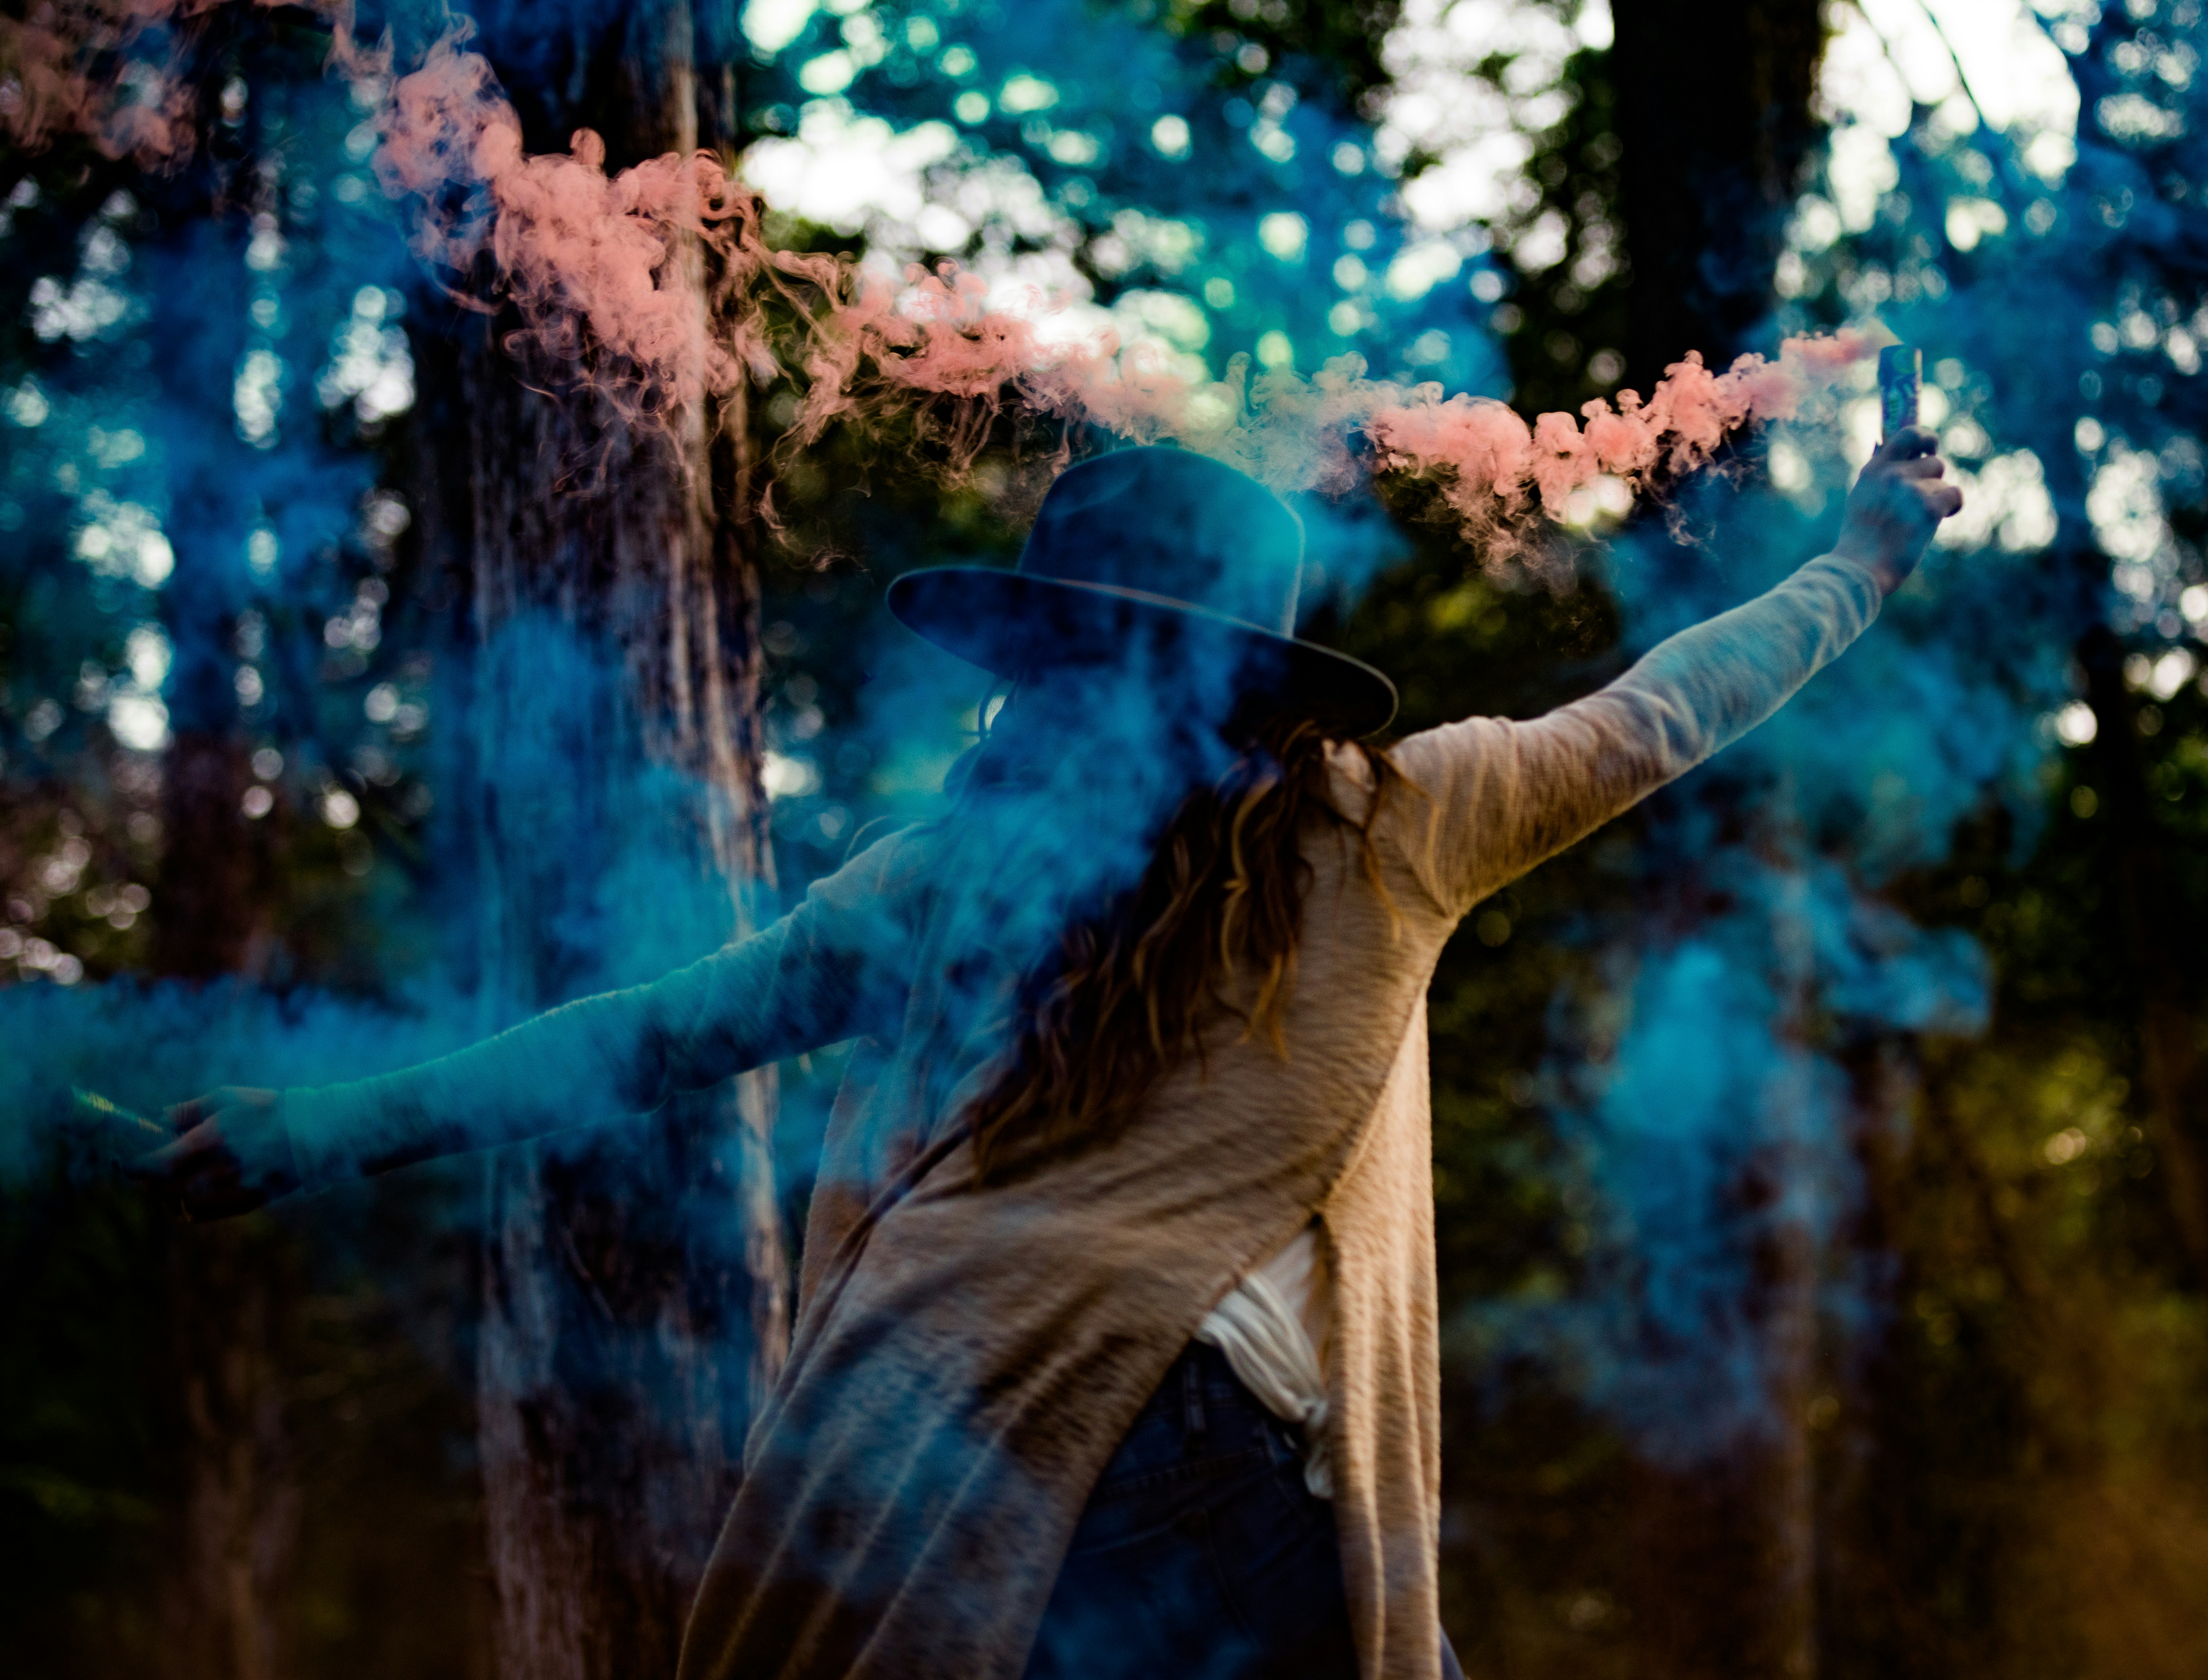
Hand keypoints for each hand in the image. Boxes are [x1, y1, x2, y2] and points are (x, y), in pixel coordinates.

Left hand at [130, 1087, 298, 1220]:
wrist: (315, 1133)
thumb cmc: (268, 1109)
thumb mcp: (228, 1098)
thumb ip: (189, 1110)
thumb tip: (158, 1118)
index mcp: (209, 1140)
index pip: (154, 1165)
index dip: (133, 1168)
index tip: (126, 1164)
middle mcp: (217, 1170)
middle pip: (163, 1190)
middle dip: (150, 1182)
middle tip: (150, 1173)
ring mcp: (232, 1190)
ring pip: (180, 1206)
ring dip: (169, 1198)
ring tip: (172, 1186)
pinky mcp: (247, 1203)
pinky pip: (203, 1216)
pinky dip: (189, 1210)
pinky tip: (192, 1198)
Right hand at [1834, 425, 1963, 593]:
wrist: (1860, 568)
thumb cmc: (1860, 539)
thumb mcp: (1861, 498)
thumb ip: (1879, 475)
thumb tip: (1899, 452)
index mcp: (1873, 470)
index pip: (1908, 434)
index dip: (1926, 437)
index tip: (1930, 448)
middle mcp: (1892, 475)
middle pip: (1934, 462)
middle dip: (1932, 481)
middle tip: (1920, 502)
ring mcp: (1910, 490)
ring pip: (1942, 482)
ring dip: (1938, 498)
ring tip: (1920, 519)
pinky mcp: (1928, 508)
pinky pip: (1955, 495)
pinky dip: (1952, 507)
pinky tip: (1941, 518)